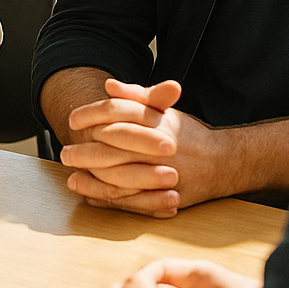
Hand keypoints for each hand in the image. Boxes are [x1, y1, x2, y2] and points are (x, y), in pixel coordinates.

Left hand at [61, 78, 220, 216]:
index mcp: (158, 123)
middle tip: (65, 152)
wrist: (223, 162)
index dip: (91, 115)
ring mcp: (164, 176)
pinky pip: (132, 202)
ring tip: (72, 177)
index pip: (117, 113)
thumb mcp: (165, 111)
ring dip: (92, 180)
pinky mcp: (167, 198)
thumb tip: (108, 86)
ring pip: (121, 179)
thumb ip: (136, 96)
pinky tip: (92, 196)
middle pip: (114, 147)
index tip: (73, 119)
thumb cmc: (189, 135)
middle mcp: (160, 148)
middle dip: (85, 151)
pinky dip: (109, 200)